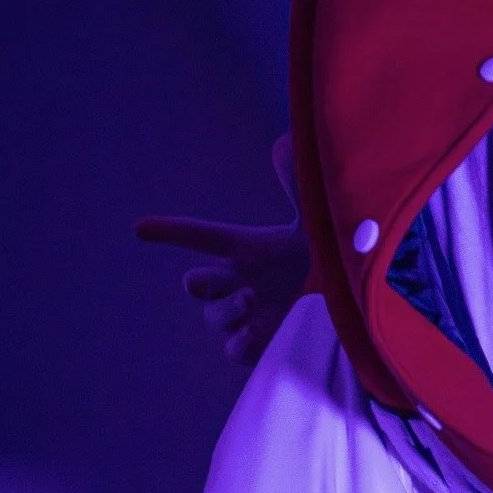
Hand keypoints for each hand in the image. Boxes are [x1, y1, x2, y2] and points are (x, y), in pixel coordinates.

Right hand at [137, 132, 310, 365]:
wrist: (352, 299)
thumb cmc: (328, 255)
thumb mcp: (316, 221)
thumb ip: (298, 186)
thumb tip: (285, 142)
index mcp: (247, 250)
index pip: (201, 237)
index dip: (171, 232)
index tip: (140, 228)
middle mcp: (240, 282)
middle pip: (197, 284)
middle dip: (201, 282)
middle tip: (235, 280)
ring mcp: (247, 315)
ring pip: (213, 317)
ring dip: (226, 310)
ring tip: (254, 301)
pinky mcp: (259, 343)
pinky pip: (232, 349)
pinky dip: (237, 343)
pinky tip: (253, 333)